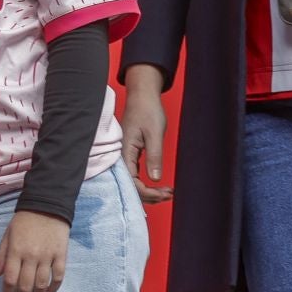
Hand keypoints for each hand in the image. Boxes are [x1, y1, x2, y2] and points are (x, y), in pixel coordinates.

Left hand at [0, 210, 69, 291]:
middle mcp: (31, 255)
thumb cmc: (24, 221)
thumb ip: (2, 255)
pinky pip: (58, 277)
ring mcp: (47, 256)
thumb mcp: (8, 234)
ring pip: (42, 285)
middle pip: (25, 286)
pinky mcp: (61, 255)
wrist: (47, 205)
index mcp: (16, 250)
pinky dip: (53, 288)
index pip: (10, 279)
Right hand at [120, 65, 173, 204]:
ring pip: (133, 182)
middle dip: (150, 195)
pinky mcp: (130, 154)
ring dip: (149, 191)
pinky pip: (135, 175)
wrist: (142, 96)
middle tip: (169, 194)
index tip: (165, 193)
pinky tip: (158, 184)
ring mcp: (125, 156)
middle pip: (131, 187)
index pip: (132, 183)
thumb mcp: (154, 134)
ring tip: (167, 192)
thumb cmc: (147, 110)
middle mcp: (122, 157)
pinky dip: (147, 183)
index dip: (148, 193)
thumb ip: (154, 157)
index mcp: (124, 152)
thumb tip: (155, 179)